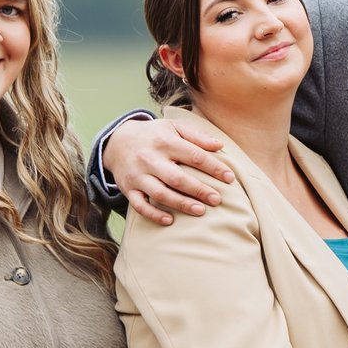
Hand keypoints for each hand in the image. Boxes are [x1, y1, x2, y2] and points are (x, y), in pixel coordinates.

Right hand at [106, 117, 234, 227]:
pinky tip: (170, 220)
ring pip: (160, 193)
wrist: (117, 141)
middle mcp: (150, 159)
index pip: (194, 156)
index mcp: (165, 141)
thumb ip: (197, 136)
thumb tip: (220, 145)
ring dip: (181, 204)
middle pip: (177, 178)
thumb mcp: (174, 127)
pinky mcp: (128, 188)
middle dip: (199, 190)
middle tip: (217, 199)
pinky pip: (139, 205)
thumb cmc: (155, 135)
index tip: (230, 178)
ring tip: (201, 211)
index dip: (214, 167)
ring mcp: (138, 175)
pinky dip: (154, 214)